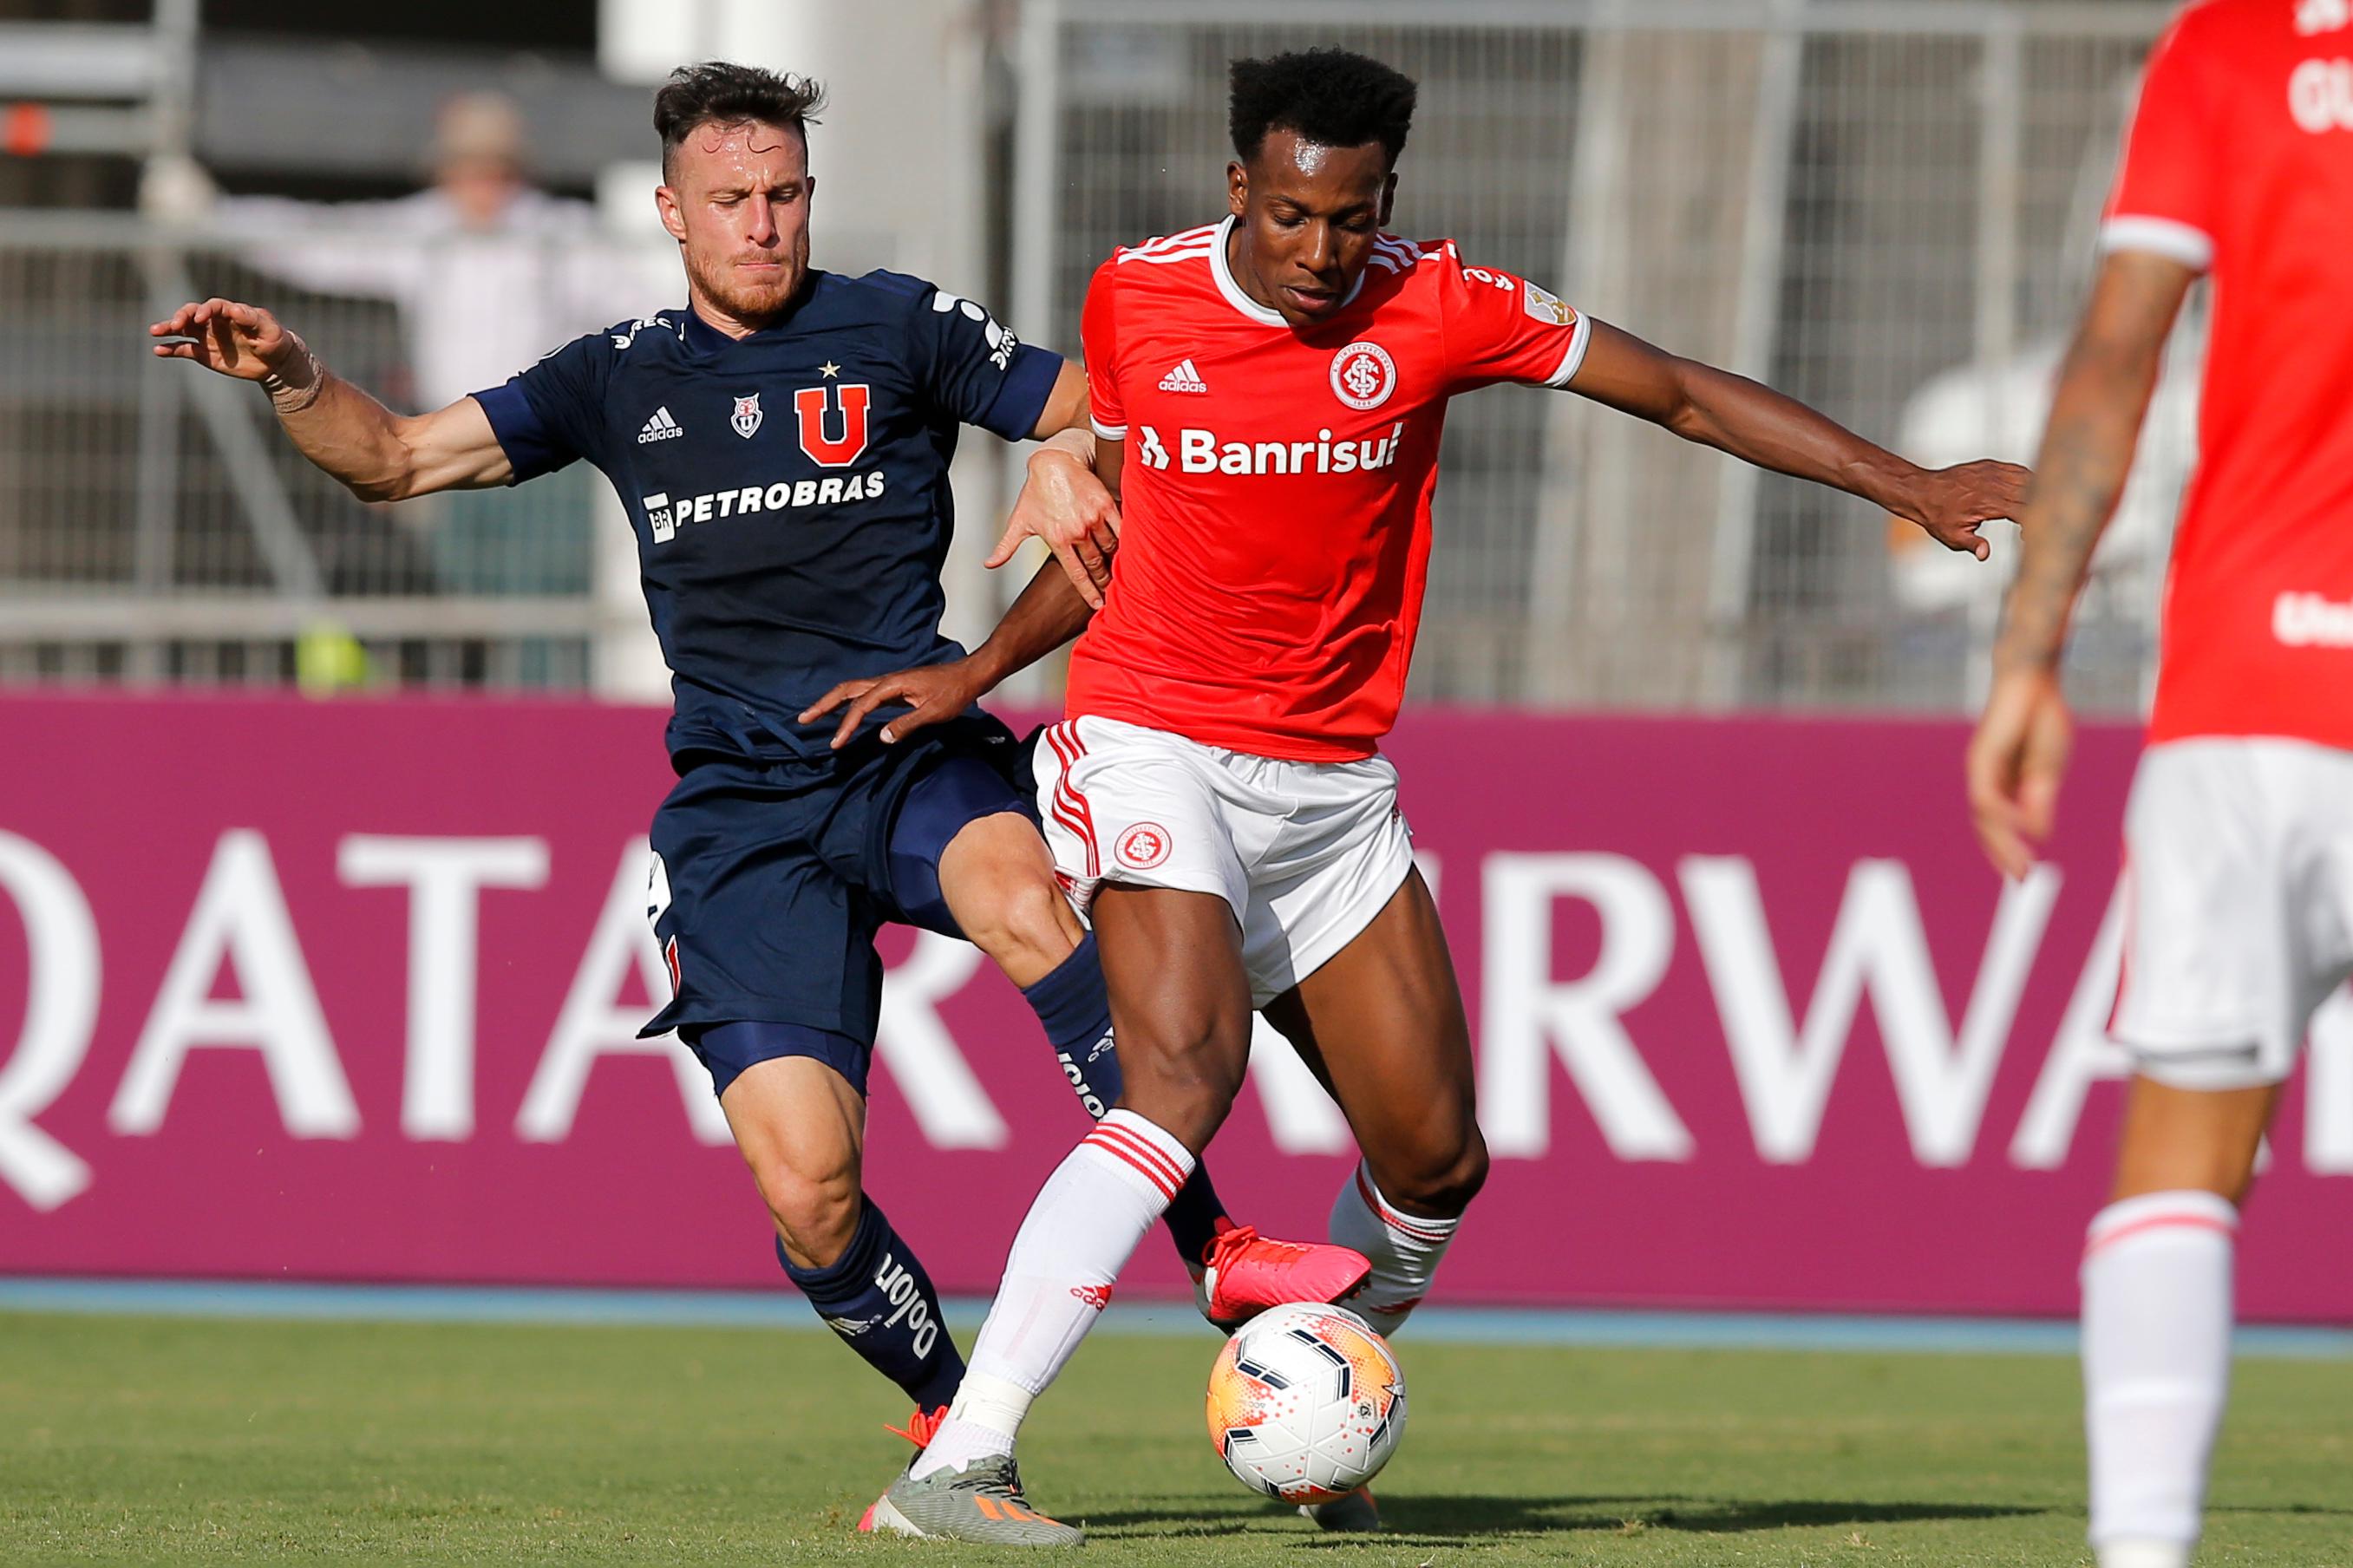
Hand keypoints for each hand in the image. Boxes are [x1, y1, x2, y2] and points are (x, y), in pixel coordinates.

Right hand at [147, 297, 305, 383]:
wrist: (276, 362)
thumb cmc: (274, 340)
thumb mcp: (269, 329)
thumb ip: (252, 318)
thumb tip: (233, 309)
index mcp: (229, 312)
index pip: (213, 306)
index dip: (205, 310)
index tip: (200, 318)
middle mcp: (214, 322)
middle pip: (191, 313)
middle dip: (182, 316)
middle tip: (175, 325)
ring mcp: (206, 337)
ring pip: (182, 329)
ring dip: (168, 329)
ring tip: (154, 331)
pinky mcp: (204, 353)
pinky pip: (183, 349)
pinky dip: (171, 349)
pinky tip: (159, 350)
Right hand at [798, 658, 992, 748]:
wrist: (968, 676)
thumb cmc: (954, 693)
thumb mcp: (934, 713)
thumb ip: (907, 724)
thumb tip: (881, 737)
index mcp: (892, 685)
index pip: (861, 705)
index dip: (846, 725)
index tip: (836, 744)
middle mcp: (886, 681)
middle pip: (846, 690)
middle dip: (823, 704)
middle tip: (802, 719)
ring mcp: (889, 684)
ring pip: (852, 690)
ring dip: (832, 702)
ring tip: (813, 715)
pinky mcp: (894, 689)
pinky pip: (863, 694)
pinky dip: (847, 703)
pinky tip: (844, 713)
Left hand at [985, 444, 1120, 608]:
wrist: (1053, 462)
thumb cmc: (1037, 491)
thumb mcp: (1020, 521)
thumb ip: (1006, 546)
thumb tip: (990, 564)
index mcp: (1058, 539)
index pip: (1077, 574)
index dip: (1088, 592)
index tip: (1098, 604)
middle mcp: (1076, 531)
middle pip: (1097, 565)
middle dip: (1105, 581)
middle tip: (1111, 590)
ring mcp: (1092, 518)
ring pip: (1111, 548)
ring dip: (1116, 561)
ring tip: (1122, 570)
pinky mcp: (1105, 504)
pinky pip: (1121, 528)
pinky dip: (1126, 540)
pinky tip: (1130, 548)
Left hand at [1891, 459, 2029, 560]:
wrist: (1921, 491)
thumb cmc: (1937, 516)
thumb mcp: (1953, 536)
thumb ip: (1973, 544)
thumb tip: (1985, 555)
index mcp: (1988, 503)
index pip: (2025, 511)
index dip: (2033, 523)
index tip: (2027, 536)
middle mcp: (1993, 484)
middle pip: (2032, 492)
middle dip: (2039, 508)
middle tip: (2033, 524)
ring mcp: (1992, 471)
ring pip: (2028, 477)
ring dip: (2036, 491)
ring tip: (2034, 508)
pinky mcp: (1990, 465)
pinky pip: (2017, 469)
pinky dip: (2027, 479)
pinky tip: (2026, 492)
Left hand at [1966, 665, 2073, 879]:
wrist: (2034, 683)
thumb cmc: (2043, 722)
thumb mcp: (2047, 771)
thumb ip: (2040, 802)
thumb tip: (2039, 836)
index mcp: (2005, 785)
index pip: (1999, 827)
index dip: (2009, 851)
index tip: (2024, 876)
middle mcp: (1988, 781)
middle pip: (1988, 827)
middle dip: (2005, 855)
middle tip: (2020, 881)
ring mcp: (1982, 770)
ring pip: (1985, 817)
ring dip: (2002, 843)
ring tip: (2020, 866)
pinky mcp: (1982, 758)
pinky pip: (1987, 796)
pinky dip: (2003, 816)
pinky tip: (2019, 830)